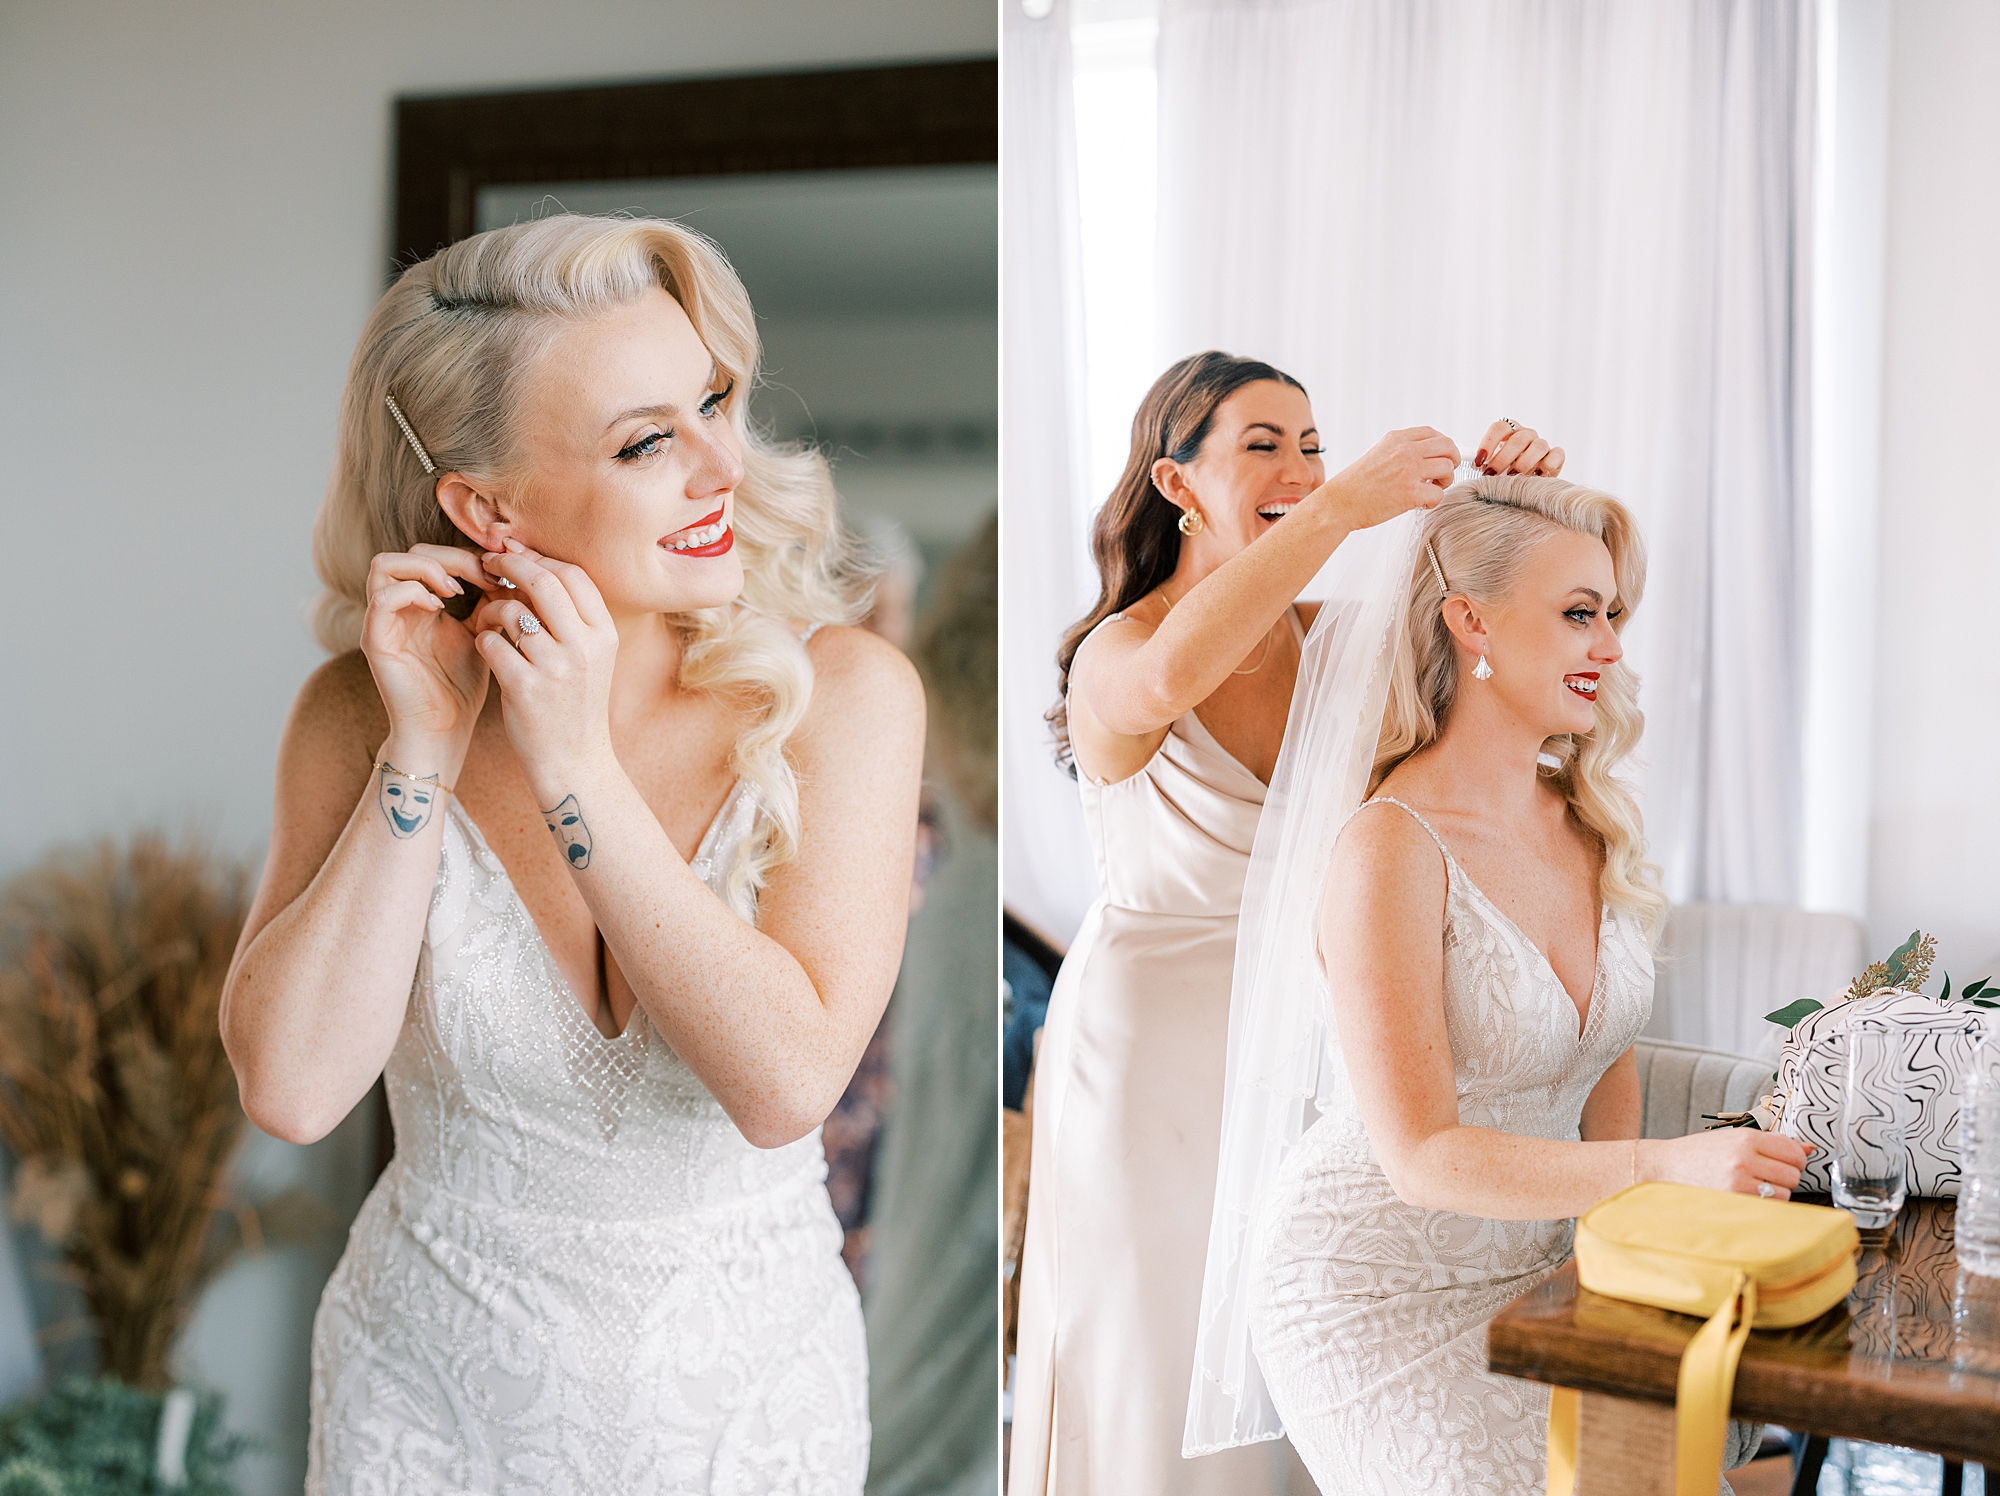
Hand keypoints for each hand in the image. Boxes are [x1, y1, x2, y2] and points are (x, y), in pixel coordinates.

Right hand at [360, 544, 496, 749]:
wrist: (445, 729)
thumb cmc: (462, 685)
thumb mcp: (483, 633)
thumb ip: (490, 601)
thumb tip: (514, 570)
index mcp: (420, 602)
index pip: (433, 554)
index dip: (466, 554)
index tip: (499, 572)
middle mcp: (396, 606)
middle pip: (411, 551)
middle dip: (452, 556)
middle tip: (483, 576)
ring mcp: (381, 622)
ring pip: (385, 564)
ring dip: (426, 568)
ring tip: (457, 590)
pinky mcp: (374, 641)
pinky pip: (381, 599)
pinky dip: (412, 593)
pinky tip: (440, 607)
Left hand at [470, 541, 619, 791]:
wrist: (575, 763)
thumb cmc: (576, 706)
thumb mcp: (592, 659)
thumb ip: (572, 618)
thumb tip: (534, 568)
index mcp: (604, 635)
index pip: (573, 575)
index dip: (539, 557)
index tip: (515, 555)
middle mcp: (585, 648)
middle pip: (543, 582)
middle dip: (510, 566)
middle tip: (488, 565)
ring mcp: (557, 668)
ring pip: (512, 611)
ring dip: (491, 609)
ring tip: (487, 620)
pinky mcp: (526, 688)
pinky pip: (492, 642)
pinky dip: (482, 639)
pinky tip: (486, 648)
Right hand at [1317, 426, 1460, 530]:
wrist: (1339, 503)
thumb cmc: (1356, 484)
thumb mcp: (1378, 454)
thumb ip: (1402, 450)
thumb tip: (1428, 455)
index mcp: (1396, 439)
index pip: (1434, 433)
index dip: (1443, 447)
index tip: (1441, 458)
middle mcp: (1405, 450)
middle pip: (1448, 447)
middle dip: (1451, 461)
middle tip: (1442, 475)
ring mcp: (1409, 471)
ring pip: (1448, 469)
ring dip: (1444, 481)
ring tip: (1429, 489)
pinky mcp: (1411, 493)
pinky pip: (1439, 494)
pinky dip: (1434, 501)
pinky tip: (1421, 504)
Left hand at [1474, 419, 1564, 476]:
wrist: (1525, 485)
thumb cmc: (1502, 474)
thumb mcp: (1489, 466)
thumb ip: (1481, 463)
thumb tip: (1466, 468)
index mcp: (1508, 432)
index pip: (1499, 427)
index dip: (1489, 443)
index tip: (1479, 461)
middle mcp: (1526, 435)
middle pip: (1518, 439)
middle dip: (1503, 459)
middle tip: (1492, 475)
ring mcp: (1542, 444)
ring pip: (1538, 446)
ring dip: (1524, 463)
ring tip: (1513, 478)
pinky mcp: (1556, 456)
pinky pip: (1557, 454)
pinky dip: (1547, 465)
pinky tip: (1536, 477)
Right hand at [1646, 1129, 1811, 1199]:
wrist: (1666, 1166)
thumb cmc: (1702, 1153)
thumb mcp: (1734, 1139)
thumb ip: (1772, 1144)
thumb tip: (1809, 1149)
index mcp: (1746, 1137)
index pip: (1793, 1151)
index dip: (1795, 1159)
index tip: (1785, 1162)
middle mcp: (1744, 1158)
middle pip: (1793, 1174)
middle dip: (1785, 1177)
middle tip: (1766, 1175)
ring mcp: (1738, 1182)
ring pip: (1784, 1193)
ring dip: (1776, 1192)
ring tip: (1754, 1186)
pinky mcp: (1734, 1201)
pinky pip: (1769, 1207)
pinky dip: (1765, 1204)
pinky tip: (1748, 1196)